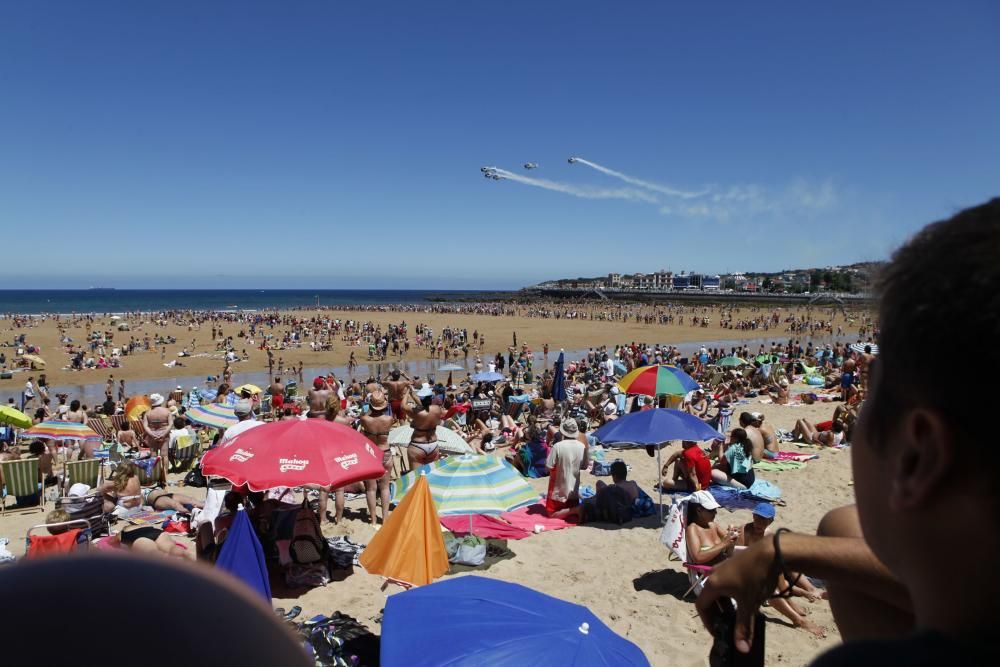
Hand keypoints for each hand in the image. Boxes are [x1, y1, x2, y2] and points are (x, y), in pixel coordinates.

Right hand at [695, 536, 779, 653]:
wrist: (770, 551)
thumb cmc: (756, 578)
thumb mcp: (749, 605)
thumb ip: (744, 627)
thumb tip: (741, 649)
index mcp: (712, 584)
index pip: (701, 606)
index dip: (707, 621)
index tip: (718, 631)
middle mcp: (713, 574)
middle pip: (708, 598)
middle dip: (716, 613)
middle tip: (727, 624)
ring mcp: (722, 567)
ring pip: (717, 590)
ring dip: (723, 604)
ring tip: (737, 613)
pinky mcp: (732, 563)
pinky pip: (724, 582)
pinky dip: (729, 594)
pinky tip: (744, 598)